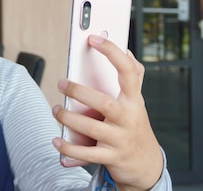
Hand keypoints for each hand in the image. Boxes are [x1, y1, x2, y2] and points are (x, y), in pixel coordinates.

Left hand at [52, 35, 162, 190]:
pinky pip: (87, 154)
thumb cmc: (134, 125)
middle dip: (79, 92)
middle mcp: (128, 119)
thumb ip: (133, 77)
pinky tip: (56, 141)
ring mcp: (120, 139)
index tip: (93, 38)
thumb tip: (127, 51)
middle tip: (62, 84)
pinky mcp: (111, 158)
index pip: (128, 71)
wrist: (146, 165)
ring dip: (68, 118)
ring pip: (91, 128)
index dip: (112, 52)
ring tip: (56, 110)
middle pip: (104, 102)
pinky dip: (69, 149)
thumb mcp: (136, 101)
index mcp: (133, 100)